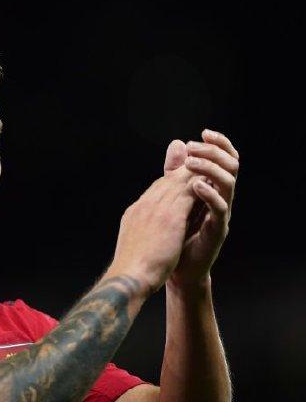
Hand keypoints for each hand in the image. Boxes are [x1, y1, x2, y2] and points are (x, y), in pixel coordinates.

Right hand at [110, 165, 200, 294]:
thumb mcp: (134, 244)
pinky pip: (188, 194)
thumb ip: (142, 232)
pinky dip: (200, 187)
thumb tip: (146, 233)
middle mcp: (144, 206)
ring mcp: (155, 209)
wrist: (129, 277)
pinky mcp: (170, 217)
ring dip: (193, 175)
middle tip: (198, 163)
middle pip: (165, 182)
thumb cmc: (131, 269)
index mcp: (134, 213)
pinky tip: (212, 183)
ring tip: (208, 169)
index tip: (181, 178)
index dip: (169, 182)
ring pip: (178, 184)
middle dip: (181, 171)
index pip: (154, 191)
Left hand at [163, 129, 239, 285]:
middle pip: (231, 167)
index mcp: (211, 188)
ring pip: (228, 184)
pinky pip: (219, 209)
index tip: (203, 133)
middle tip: (195, 147)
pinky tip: (195, 186)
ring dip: (211, 169)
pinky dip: (209, 194)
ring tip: (192, 163)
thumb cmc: (173, 234)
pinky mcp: (217, 230)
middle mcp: (220, 199)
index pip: (224, 160)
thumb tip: (177, 143)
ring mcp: (220, 214)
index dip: (219, 144)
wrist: (174, 269)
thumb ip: (175, 172)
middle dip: (214, 152)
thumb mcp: (171, 197)